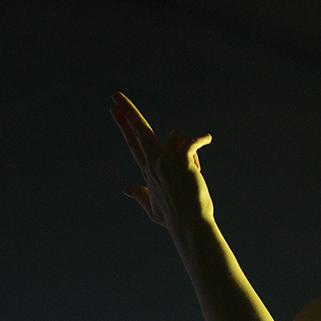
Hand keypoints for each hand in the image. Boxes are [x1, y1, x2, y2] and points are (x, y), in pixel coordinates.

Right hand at [109, 92, 213, 228]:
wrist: (189, 224)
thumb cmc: (174, 219)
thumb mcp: (152, 208)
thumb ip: (140, 195)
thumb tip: (126, 189)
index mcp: (148, 170)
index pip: (133, 143)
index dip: (123, 125)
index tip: (113, 109)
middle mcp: (154, 162)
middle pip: (139, 130)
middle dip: (127, 112)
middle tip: (116, 95)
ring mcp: (166, 160)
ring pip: (177, 134)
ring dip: (189, 147)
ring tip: (195, 170)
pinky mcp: (181, 160)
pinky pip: (191, 140)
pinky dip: (200, 139)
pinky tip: (207, 139)